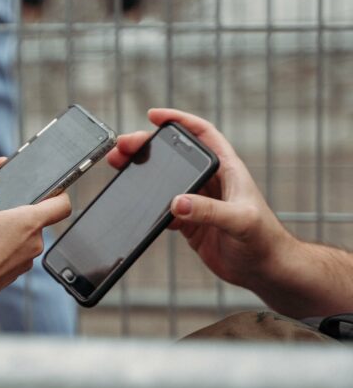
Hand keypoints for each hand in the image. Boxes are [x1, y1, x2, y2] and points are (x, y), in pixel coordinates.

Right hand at [0, 176, 70, 308]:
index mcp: (29, 223)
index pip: (62, 205)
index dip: (59, 193)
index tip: (52, 191)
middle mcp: (33, 244)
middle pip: (35, 221)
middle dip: (17, 215)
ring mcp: (24, 263)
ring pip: (21, 239)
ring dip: (7, 233)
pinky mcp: (12, 276)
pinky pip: (11, 255)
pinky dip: (0, 250)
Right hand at [106, 108, 296, 294]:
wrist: (266, 271)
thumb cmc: (265, 240)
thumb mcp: (241, 221)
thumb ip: (211, 212)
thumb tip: (177, 203)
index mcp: (226, 169)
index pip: (202, 133)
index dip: (179, 120)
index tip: (154, 116)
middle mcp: (210, 181)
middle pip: (174, 154)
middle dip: (148, 145)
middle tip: (125, 145)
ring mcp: (198, 201)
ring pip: (165, 178)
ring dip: (143, 171)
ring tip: (120, 165)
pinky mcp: (189, 221)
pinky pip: (163, 207)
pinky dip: (148, 203)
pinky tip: (137, 202)